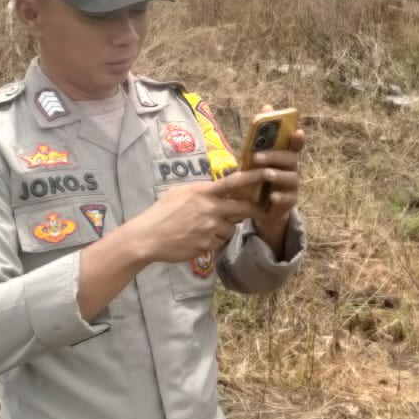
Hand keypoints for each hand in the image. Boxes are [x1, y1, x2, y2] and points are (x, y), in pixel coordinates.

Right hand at [132, 171, 265, 265]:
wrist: (148, 237)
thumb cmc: (161, 212)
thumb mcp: (180, 193)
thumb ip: (201, 191)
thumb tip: (216, 188)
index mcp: (203, 193)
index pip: (234, 182)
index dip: (254, 177)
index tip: (270, 172)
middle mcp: (210, 209)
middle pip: (243, 208)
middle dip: (254, 209)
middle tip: (261, 210)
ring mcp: (210, 228)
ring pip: (231, 228)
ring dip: (225, 228)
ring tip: (206, 228)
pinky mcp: (208, 245)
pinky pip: (219, 242)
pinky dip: (214, 241)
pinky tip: (198, 238)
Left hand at [249, 128, 305, 239]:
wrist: (261, 205)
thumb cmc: (260, 175)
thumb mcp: (258, 156)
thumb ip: (262, 136)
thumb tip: (266, 106)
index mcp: (285, 155)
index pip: (295, 144)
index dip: (298, 138)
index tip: (298, 132)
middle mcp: (292, 168)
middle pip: (290, 160)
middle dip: (275, 157)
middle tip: (257, 157)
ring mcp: (292, 185)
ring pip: (290, 178)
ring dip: (277, 175)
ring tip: (266, 174)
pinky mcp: (289, 201)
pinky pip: (287, 198)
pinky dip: (280, 197)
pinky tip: (272, 196)